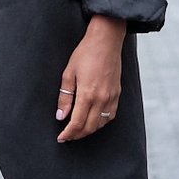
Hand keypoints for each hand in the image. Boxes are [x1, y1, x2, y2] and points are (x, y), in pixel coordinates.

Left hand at [55, 15, 125, 141]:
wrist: (106, 41)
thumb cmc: (86, 53)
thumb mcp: (68, 73)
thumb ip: (64, 97)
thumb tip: (60, 116)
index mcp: (88, 93)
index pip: (77, 122)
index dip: (68, 133)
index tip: (61, 138)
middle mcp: (102, 98)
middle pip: (90, 127)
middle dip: (77, 135)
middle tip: (67, 136)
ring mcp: (111, 97)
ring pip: (101, 123)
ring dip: (89, 130)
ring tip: (78, 130)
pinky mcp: (117, 94)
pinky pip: (110, 115)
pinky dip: (101, 122)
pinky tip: (94, 121)